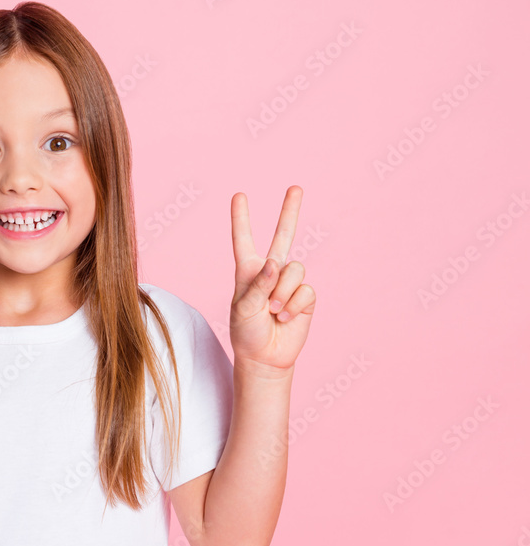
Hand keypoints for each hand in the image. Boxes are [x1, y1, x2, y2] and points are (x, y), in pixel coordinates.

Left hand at [229, 186, 315, 375]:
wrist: (265, 358)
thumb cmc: (247, 333)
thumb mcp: (242, 309)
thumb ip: (258, 284)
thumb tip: (275, 263)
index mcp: (248, 271)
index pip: (244, 240)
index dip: (241, 218)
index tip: (239, 195)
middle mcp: (271, 272)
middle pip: (283, 236)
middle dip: (290, 211)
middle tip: (296, 187)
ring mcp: (290, 283)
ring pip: (295, 270)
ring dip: (283, 293)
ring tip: (273, 311)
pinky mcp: (305, 297)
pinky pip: (305, 290)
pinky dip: (294, 304)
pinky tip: (286, 317)